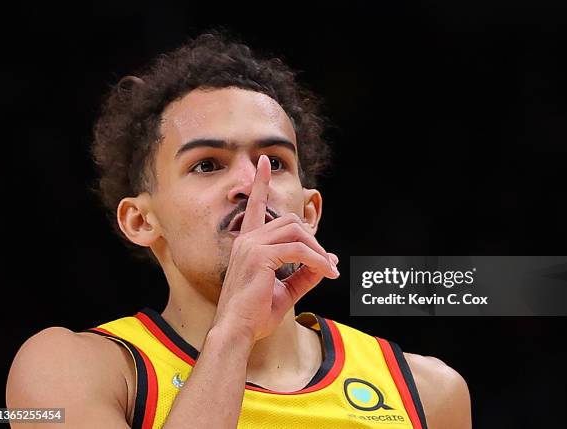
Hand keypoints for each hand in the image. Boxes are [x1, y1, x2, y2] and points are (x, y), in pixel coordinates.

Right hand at [212, 155, 339, 341]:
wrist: (237, 332)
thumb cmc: (255, 314)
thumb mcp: (286, 290)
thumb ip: (305, 273)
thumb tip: (329, 261)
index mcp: (248, 243)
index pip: (254, 206)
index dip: (259, 183)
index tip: (263, 161)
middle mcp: (247, 239)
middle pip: (291, 221)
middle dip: (312, 239)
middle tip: (324, 264)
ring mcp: (251, 246)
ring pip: (297, 232)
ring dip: (317, 250)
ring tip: (326, 270)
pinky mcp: (260, 257)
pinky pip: (299, 251)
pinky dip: (317, 261)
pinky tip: (326, 274)